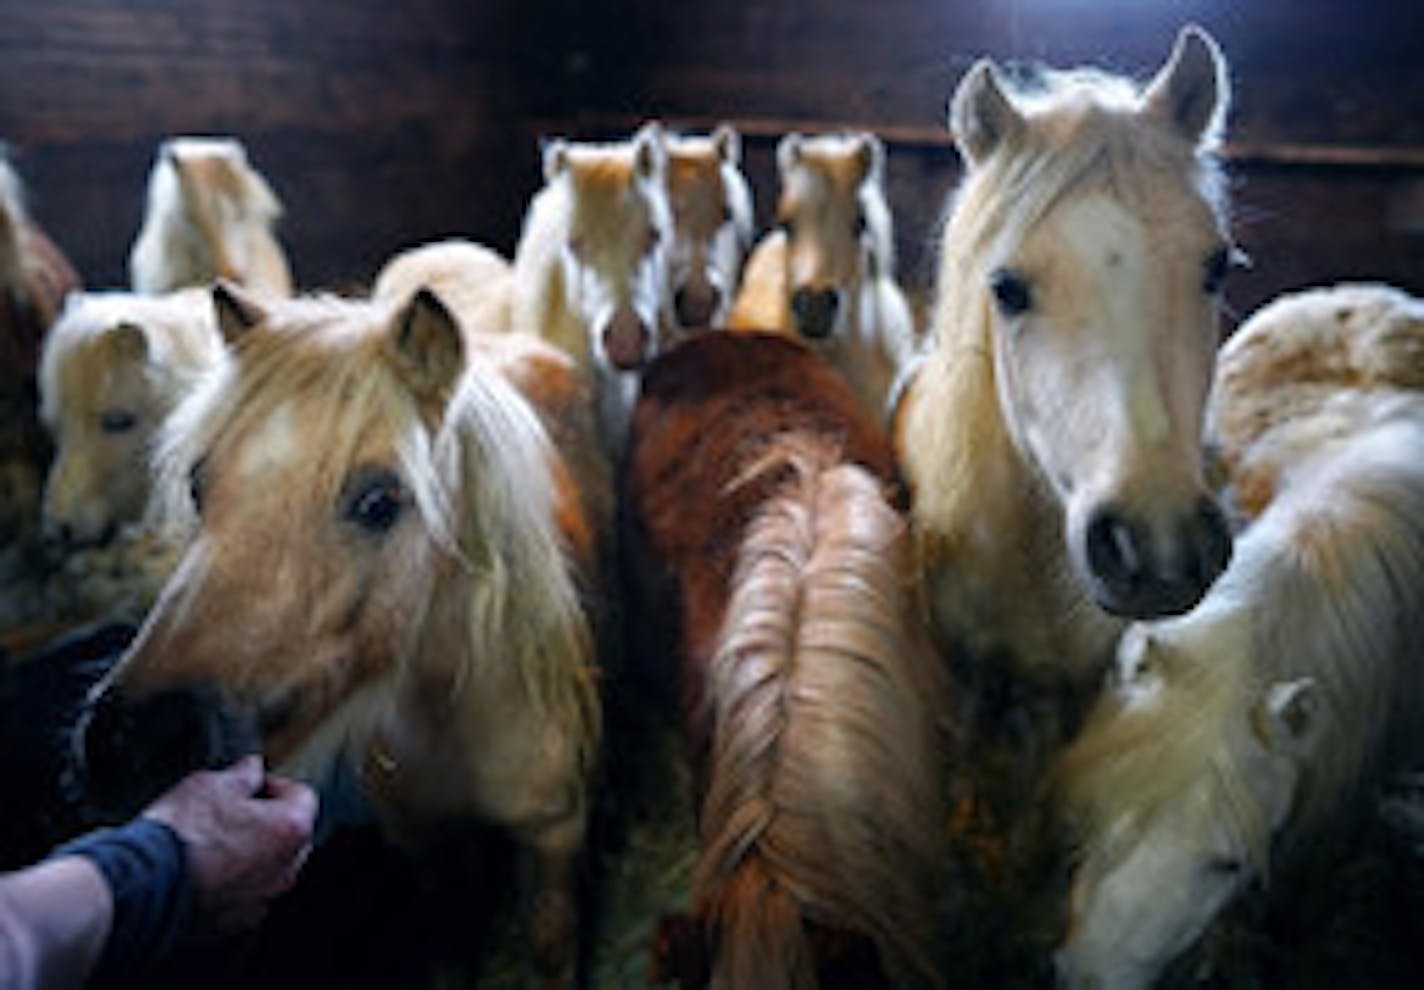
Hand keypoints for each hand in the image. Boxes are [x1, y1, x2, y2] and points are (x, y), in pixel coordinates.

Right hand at [142, 755, 316, 930]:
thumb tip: (251, 768)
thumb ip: (243, 774)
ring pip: (268, 867)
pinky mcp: (235, 922)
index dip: (273, 784)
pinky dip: (230, 882)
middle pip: (289, 834)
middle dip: (266, 820)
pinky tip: (201, 870)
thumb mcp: (212, 784)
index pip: (301, 796)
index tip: (250, 784)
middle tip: (230, 811)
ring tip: (210, 841)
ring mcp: (262, 899)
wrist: (144, 886)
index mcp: (291, 829)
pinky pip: (244, 895)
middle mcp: (286, 869)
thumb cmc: (181, 835)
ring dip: (249, 853)